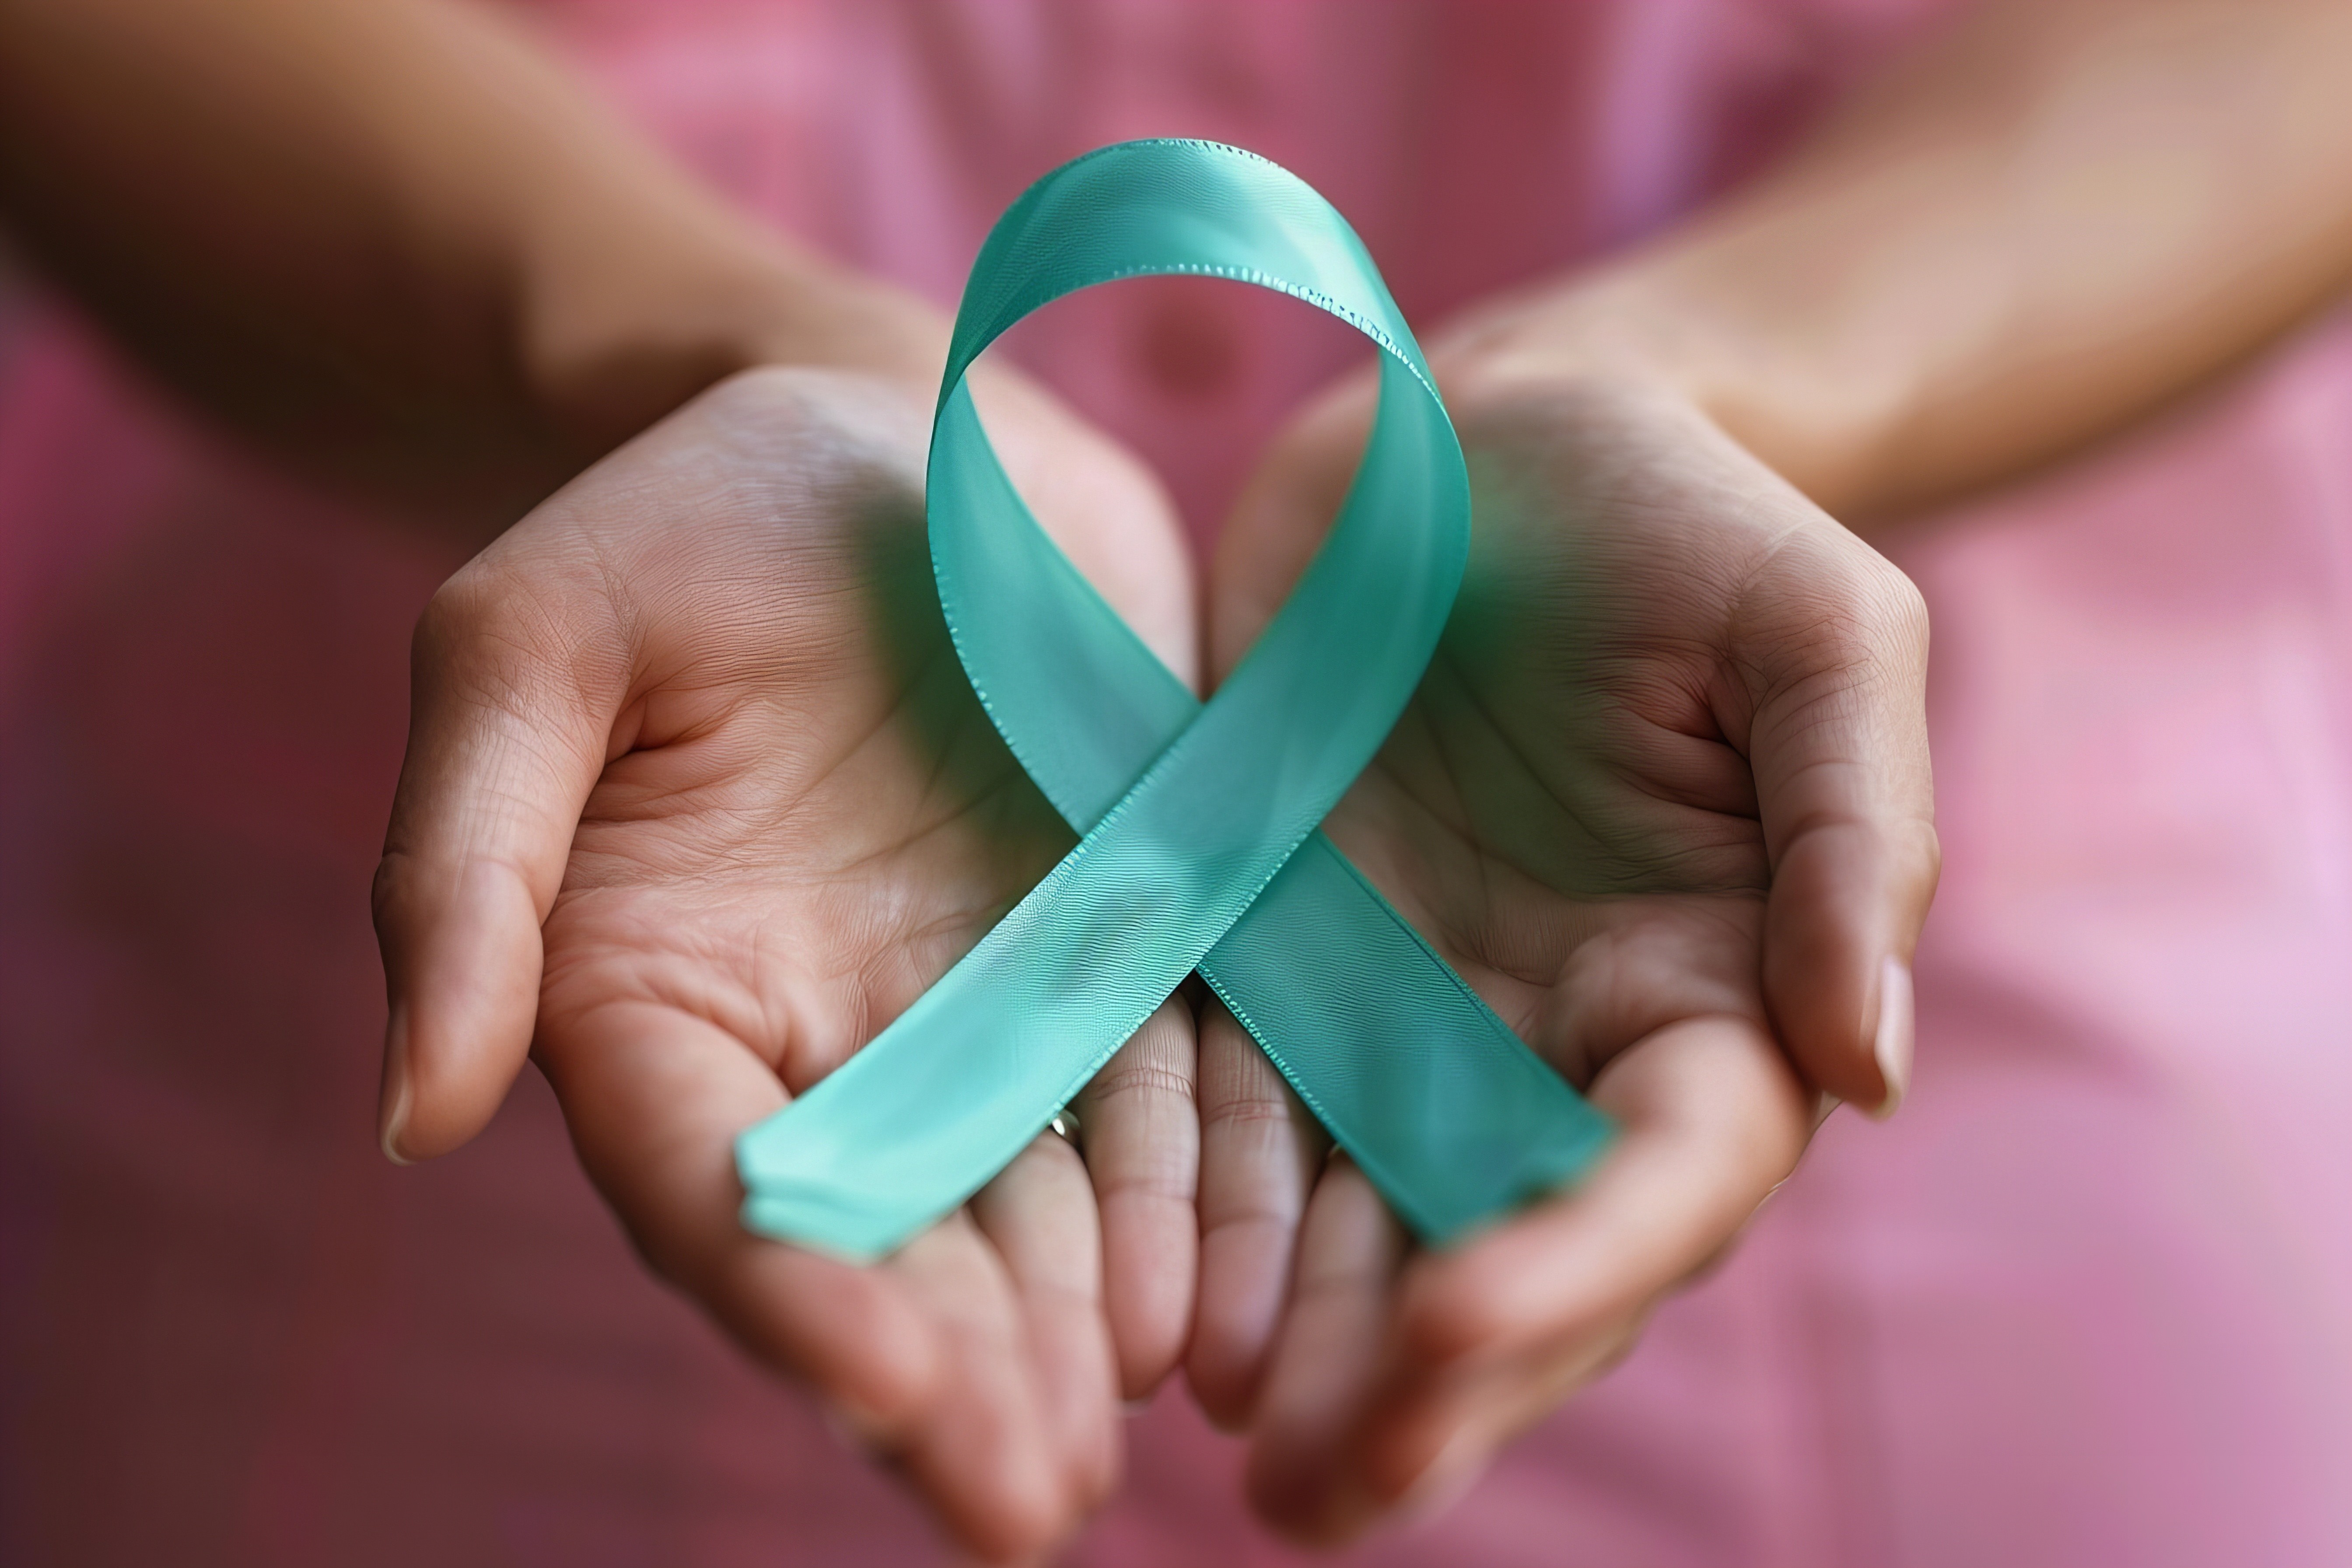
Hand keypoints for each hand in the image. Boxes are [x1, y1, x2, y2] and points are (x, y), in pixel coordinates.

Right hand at [370, 364, 1201, 1561]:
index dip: (791, 1290)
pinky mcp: (1121, 944)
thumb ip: (467, 874)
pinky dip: (1188, 1200)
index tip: (882, 1386)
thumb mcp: (534, 646)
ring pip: (1032, 1201)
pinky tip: (1219, 1305)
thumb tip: (417, 1120)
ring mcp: (983, 997)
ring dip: (1075, 1328)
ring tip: (1120, 1445)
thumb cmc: (691, 519)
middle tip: (1026, 1501)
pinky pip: (1162, 1093)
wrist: (895, 432)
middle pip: (885, 1235)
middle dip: (954, 1371)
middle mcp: (823, 1030)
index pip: (713, 1181)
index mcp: (656, 986)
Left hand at [1190, 367, 1936, 1540]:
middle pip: (1508, 1240)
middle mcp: (1553, 1033)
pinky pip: (1236, 1106)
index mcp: (1707, 982)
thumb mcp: (1815, 631)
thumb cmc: (1673, 516)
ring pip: (1367, 1217)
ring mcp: (1405, 1007)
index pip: (1665, 1167)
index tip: (1454, 1320)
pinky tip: (1152, 1304)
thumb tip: (1871, 1066)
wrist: (1475, 443)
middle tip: (1326, 1490)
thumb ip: (1860, 838)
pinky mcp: (1272, 954)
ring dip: (1306, 1342)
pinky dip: (1206, 1211)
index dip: (1574, 1256)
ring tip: (1243, 1456)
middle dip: (1428, 1377)